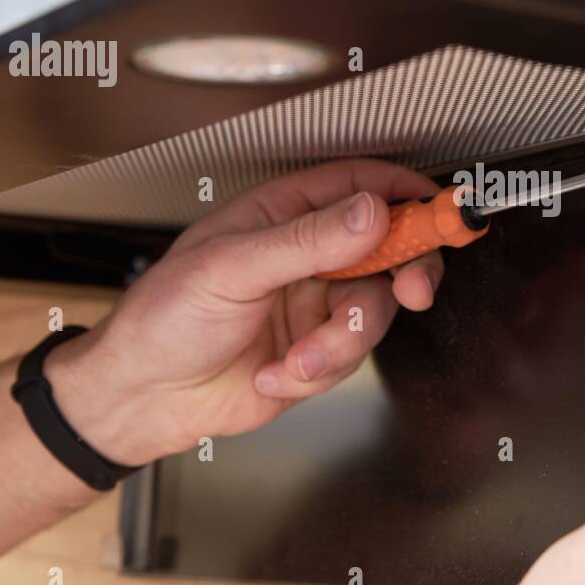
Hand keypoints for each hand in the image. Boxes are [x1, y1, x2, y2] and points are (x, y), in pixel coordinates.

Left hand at [45, 159, 442, 464]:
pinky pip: (350, 358)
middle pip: (389, 250)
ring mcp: (315, 305)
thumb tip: (370, 212)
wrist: (143, 398)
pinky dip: (316, 372)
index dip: (405, 194)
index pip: (360, 186)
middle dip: (405, 273)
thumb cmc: (163, 319)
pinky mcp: (317, 352)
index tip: (441, 209)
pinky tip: (274, 374)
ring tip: (297, 358)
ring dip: (339, 343)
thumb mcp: (231, 268)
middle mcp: (307, 256)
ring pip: (373, 312)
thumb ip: (307, 240)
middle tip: (413, 290)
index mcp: (283, 215)